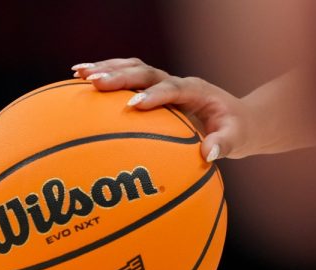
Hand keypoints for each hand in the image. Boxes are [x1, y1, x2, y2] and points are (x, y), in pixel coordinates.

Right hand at [72, 58, 253, 161]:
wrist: (237, 118)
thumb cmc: (236, 130)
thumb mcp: (236, 139)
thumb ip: (224, 144)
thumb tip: (208, 154)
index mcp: (196, 91)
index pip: (172, 88)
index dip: (153, 95)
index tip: (133, 105)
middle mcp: (176, 82)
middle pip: (146, 71)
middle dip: (120, 75)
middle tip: (94, 82)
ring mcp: (163, 83)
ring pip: (133, 68)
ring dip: (107, 69)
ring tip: (78, 73)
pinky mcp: (153, 89)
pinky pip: (128, 78)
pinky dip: (106, 76)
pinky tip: (79, 81)